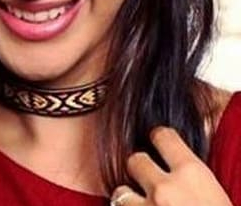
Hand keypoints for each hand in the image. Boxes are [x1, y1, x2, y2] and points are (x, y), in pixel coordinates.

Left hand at [111, 126, 232, 205]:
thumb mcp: (214, 195)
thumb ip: (190, 177)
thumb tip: (173, 163)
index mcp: (192, 174)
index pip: (161, 135)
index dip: (159, 139)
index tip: (159, 145)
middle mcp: (165, 188)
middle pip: (134, 160)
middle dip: (140, 172)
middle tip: (150, 185)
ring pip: (120, 193)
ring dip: (129, 202)